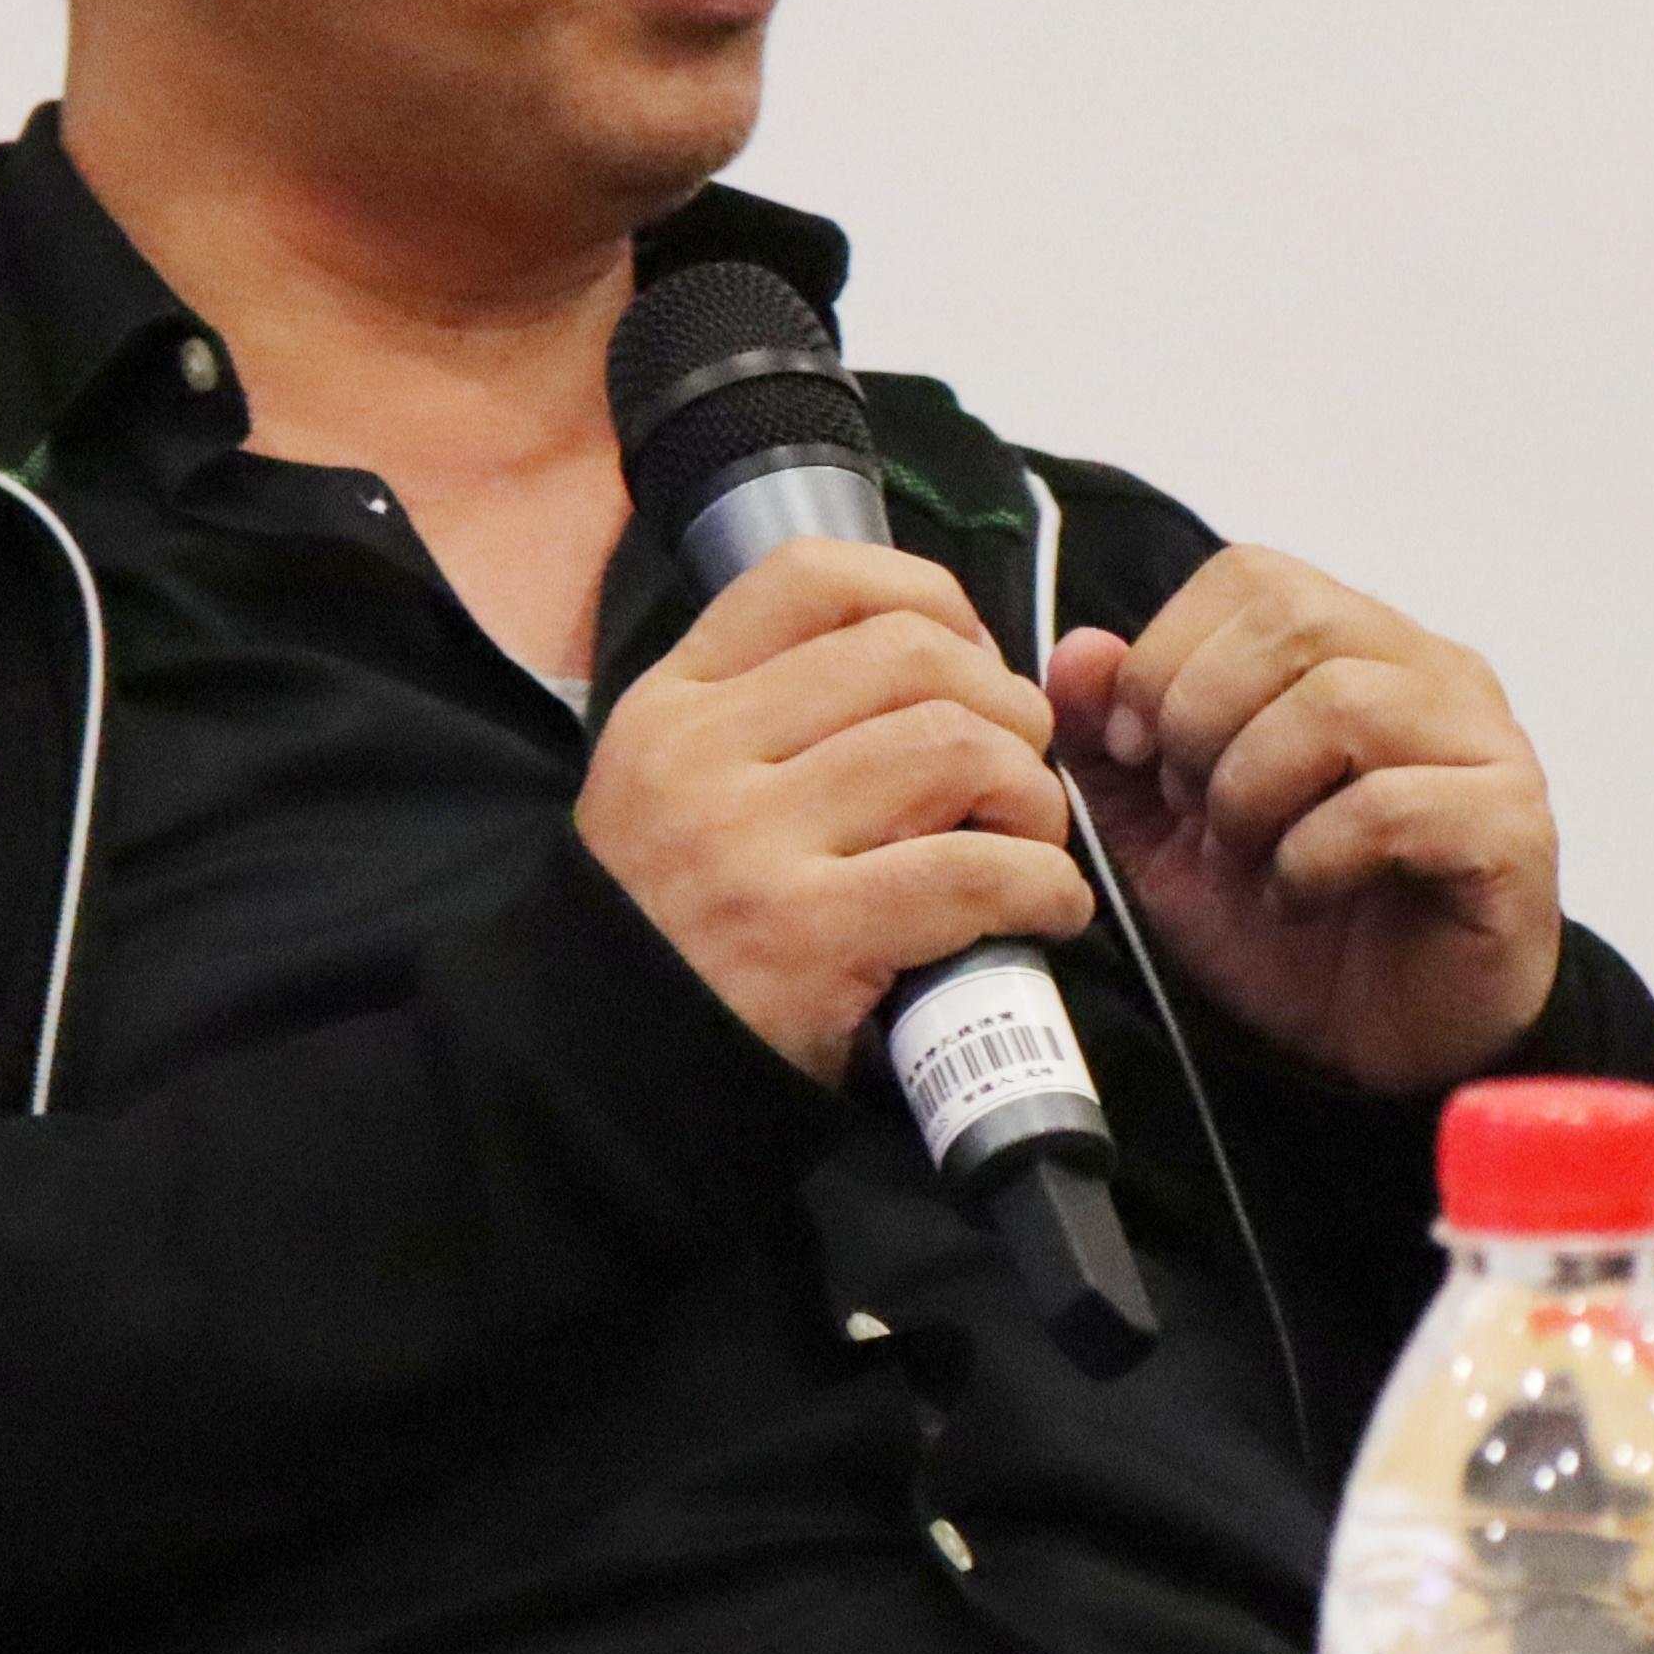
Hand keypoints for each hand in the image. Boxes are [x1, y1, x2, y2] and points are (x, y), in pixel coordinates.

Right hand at [578, 539, 1092, 1080]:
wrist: (604, 1076)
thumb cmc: (673, 932)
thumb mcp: (676, 791)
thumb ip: (772, 720)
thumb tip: (948, 667)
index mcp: (672, 704)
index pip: (812, 578)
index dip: (927, 598)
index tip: (971, 659)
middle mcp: (704, 755)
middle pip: (910, 655)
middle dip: (1003, 704)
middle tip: (1018, 770)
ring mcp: (750, 843)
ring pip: (954, 747)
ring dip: (1030, 793)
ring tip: (1031, 842)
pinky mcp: (806, 937)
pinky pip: (974, 872)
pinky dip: (1044, 884)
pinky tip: (1049, 910)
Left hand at [1050, 547, 1559, 1094]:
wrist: (1379, 1053)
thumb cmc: (1289, 928)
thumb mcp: (1163, 834)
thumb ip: (1112, 740)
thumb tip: (1078, 650)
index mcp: (1356, 647)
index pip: (1255, 576)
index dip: (1167, 655)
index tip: (1135, 752)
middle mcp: (1432, 673)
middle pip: (1300, 620)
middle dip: (1203, 718)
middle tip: (1191, 808)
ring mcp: (1485, 745)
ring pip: (1345, 703)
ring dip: (1254, 791)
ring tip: (1246, 858)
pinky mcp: (1511, 830)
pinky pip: (1394, 805)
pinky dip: (1313, 857)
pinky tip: (1299, 895)